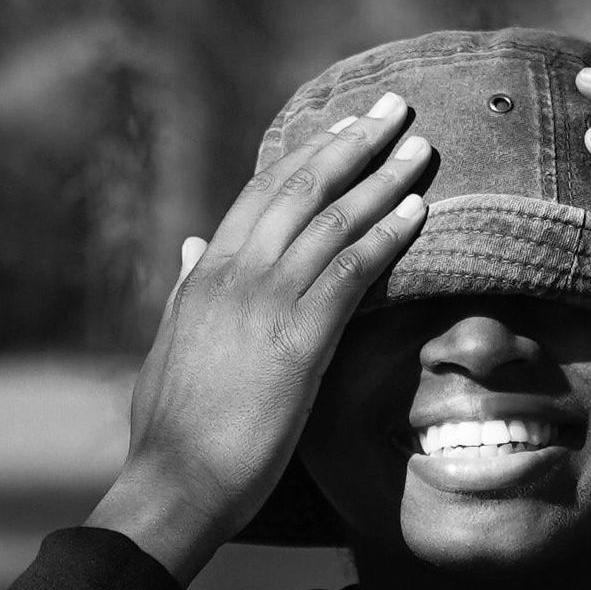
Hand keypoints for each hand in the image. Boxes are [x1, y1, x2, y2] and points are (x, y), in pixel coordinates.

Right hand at [88, 95, 430, 582]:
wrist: (176, 481)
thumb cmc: (172, 430)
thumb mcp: (170, 347)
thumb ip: (185, 290)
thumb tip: (190, 246)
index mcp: (204, 275)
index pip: (261, 194)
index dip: (307, 155)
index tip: (344, 127)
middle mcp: (234, 276)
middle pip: (301, 189)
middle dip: (352, 142)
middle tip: (396, 108)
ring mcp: (265, 304)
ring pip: (332, 220)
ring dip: (383, 178)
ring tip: (421, 146)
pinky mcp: (297, 342)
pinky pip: (350, 272)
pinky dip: (387, 237)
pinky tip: (420, 213)